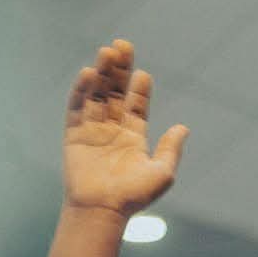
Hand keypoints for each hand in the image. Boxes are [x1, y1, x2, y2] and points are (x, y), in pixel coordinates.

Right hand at [63, 39, 187, 218]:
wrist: (103, 210)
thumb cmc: (133, 197)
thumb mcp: (161, 173)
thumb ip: (171, 149)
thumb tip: (183, 127)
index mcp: (133, 137)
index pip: (137, 105)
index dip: (140, 87)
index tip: (143, 73)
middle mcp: (112, 130)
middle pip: (116, 92)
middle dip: (119, 70)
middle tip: (123, 46)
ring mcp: (92, 130)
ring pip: (97, 94)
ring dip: (102, 73)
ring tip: (108, 51)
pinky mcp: (74, 135)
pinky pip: (77, 108)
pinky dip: (82, 90)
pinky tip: (90, 73)